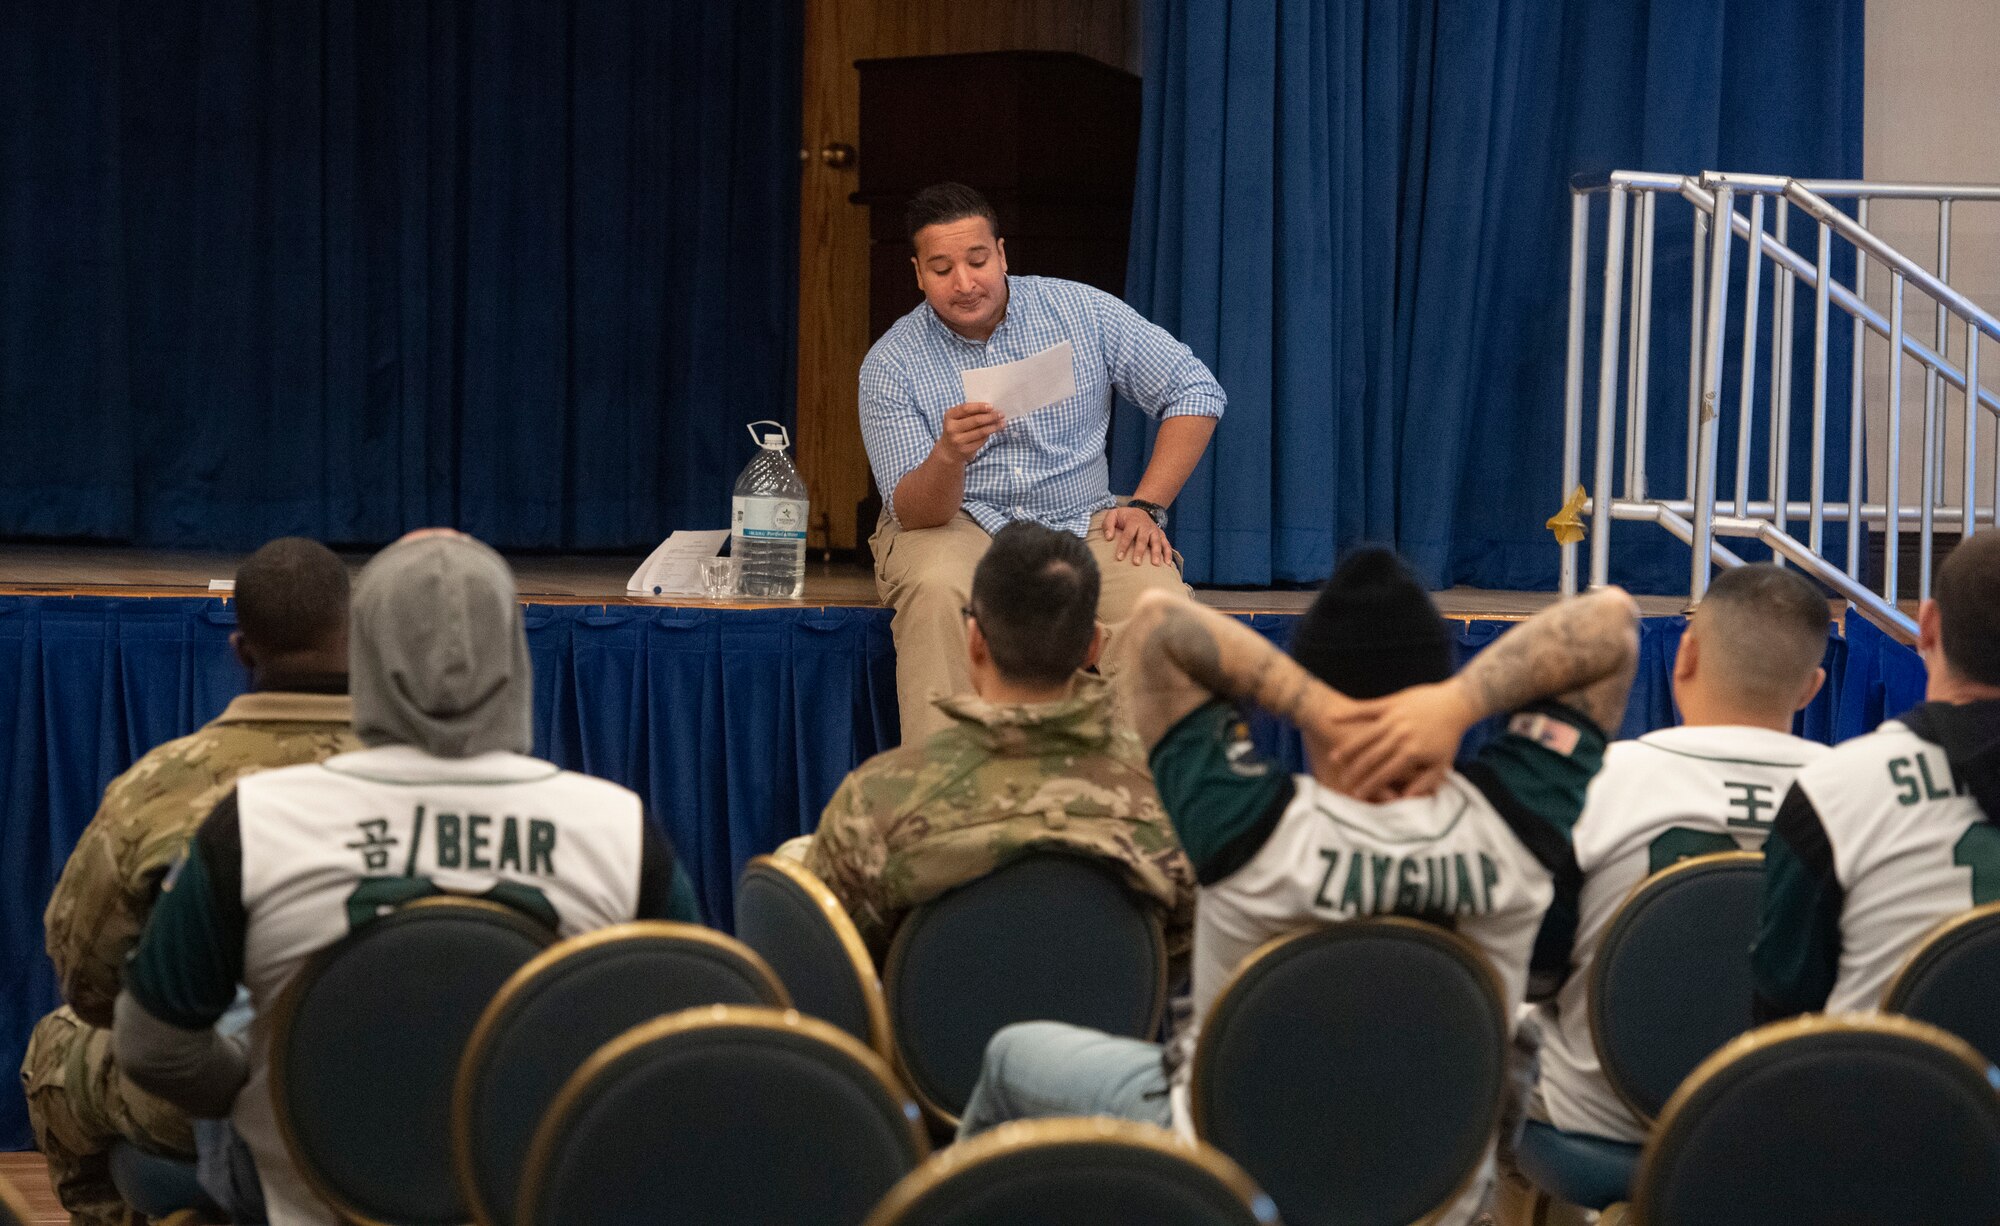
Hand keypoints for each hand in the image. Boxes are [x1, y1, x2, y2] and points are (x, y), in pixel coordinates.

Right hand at [934, 402, 1003, 464]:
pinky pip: (982, 440)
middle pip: (976, 420)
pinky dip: (989, 435)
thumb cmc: (956, 429)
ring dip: (994, 427)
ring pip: (981, 432)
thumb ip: (969, 413)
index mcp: (949, 416)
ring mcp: (958, 440)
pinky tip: (994, 431)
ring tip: (1002, 423)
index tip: (992, 406)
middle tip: (1001, 414)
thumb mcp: (957, 419)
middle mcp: (952, 428)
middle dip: (991, 417)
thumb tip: (991, 409)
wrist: (948, 451)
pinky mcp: (966, 450)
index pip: (966, 409)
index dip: (980, 407)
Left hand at [1103, 505, 1169, 564]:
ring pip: (1157, 542)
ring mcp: (1155, 531)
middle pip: (1143, 540)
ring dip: (1156, 553)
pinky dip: (1168, 553)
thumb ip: (1108, 524)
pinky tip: (1168, 564)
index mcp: (1133, 521)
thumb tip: (1108, 538)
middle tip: (1136, 563)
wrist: (1140, 510)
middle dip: (1140, 551)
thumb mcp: (1113, 515)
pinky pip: (1166, 544)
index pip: (1128, 535)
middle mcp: (1146, 526)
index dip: (1123, 546)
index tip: (1119, 558)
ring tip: (1155, 564)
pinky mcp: (1161, 535)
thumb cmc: (1124, 517)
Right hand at [1329, 679, 1479, 801]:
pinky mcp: (1390, 703)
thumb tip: (1407, 798)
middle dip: (1356, 771)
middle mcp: (1401, 735)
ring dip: (1348, 747)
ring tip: (1334, 758)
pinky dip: (1349, 714)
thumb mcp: (1442, 764)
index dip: (1370, 785)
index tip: (1356, 794)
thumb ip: (1425, 782)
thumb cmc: (1448, 736)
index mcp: (1412, 752)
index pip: (1386, 773)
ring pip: (1365, 735)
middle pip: (1372, 757)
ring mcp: (1394, 718)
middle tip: (1342, 781)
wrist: (1455, 703)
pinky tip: (1333, 717)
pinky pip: (1366, 709)